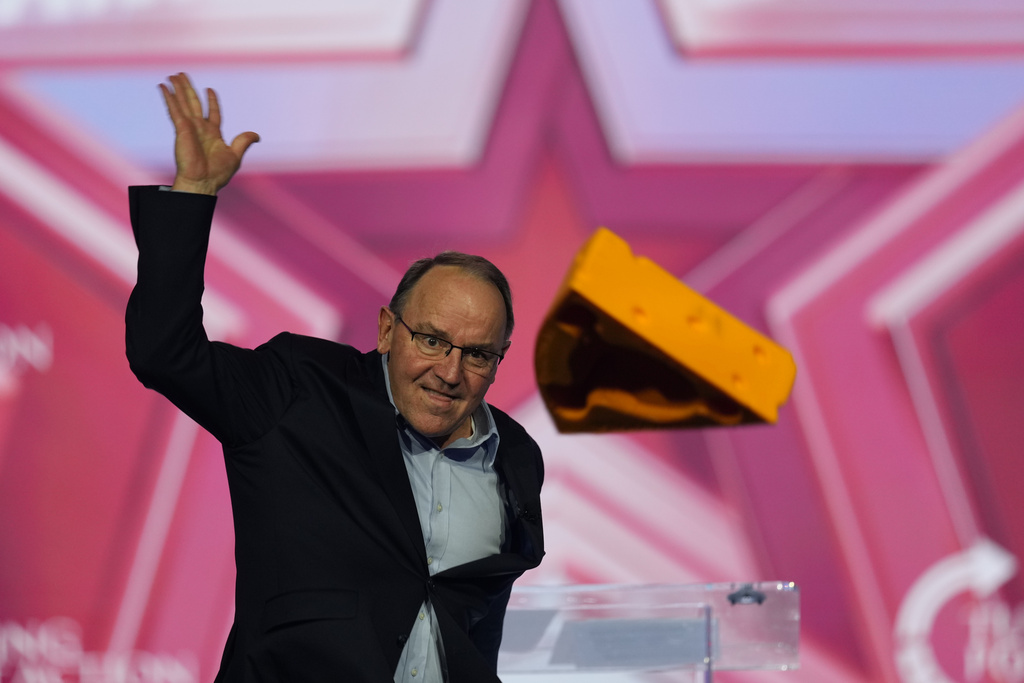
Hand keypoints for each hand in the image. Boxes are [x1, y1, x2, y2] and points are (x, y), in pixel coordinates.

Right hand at [160, 73, 259, 195]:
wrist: (203, 181)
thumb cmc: (217, 173)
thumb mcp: (235, 155)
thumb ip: (243, 142)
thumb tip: (256, 136)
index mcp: (213, 134)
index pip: (213, 113)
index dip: (212, 101)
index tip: (210, 90)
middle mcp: (200, 128)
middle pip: (194, 103)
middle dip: (189, 88)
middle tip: (182, 75)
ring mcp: (190, 127)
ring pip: (183, 103)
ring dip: (178, 88)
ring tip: (173, 75)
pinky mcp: (181, 129)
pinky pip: (174, 110)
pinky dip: (169, 98)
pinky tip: (163, 87)